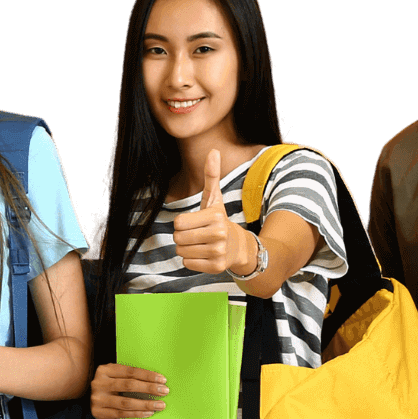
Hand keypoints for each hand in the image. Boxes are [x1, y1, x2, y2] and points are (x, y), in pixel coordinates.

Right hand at [90, 363, 167, 418]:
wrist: (88, 397)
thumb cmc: (107, 385)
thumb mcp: (114, 375)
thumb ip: (128, 376)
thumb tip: (156, 380)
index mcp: (105, 370)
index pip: (130, 371)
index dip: (148, 375)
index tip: (162, 380)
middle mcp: (99, 383)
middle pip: (129, 385)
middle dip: (149, 388)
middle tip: (164, 391)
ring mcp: (98, 398)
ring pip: (126, 402)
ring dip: (146, 404)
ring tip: (160, 405)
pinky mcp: (99, 412)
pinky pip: (122, 414)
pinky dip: (137, 414)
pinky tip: (148, 412)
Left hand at [171, 149, 257, 275]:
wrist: (239, 247)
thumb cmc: (219, 220)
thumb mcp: (214, 198)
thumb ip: (211, 176)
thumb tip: (213, 151)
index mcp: (215, 216)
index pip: (178, 223)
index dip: (183, 223)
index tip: (196, 222)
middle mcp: (218, 234)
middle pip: (178, 238)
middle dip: (183, 236)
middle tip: (197, 234)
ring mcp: (218, 252)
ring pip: (181, 252)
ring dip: (186, 248)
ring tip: (201, 244)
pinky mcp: (216, 267)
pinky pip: (187, 264)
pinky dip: (191, 260)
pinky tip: (204, 254)